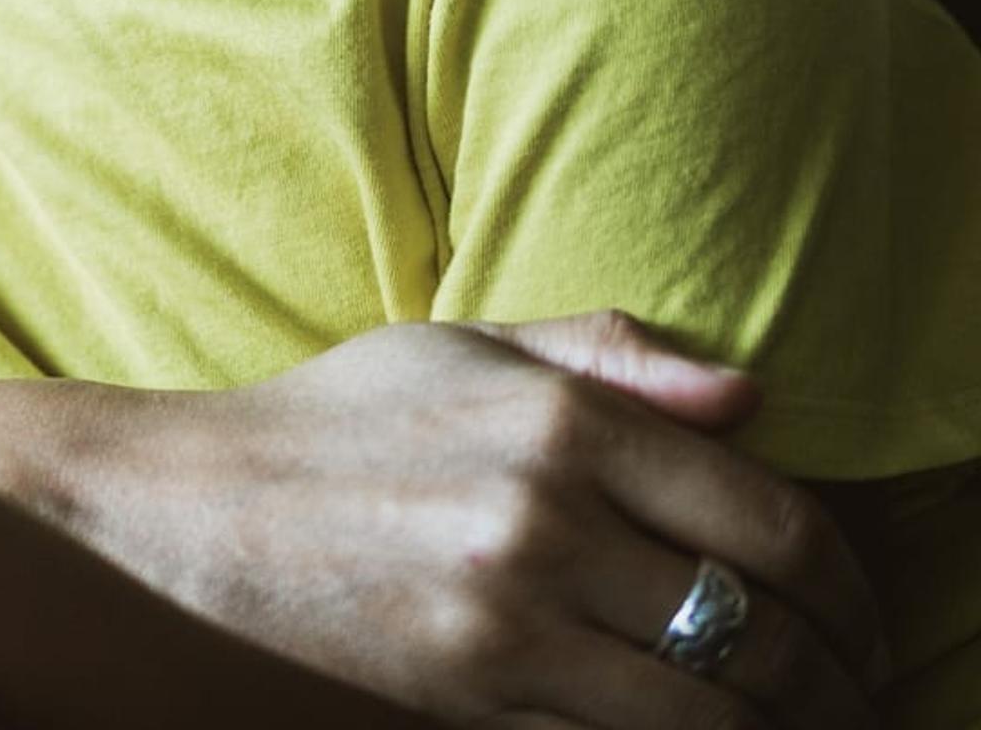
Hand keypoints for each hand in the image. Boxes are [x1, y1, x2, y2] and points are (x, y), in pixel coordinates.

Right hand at [32, 314, 887, 727]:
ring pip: (710, 710)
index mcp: (556, 420)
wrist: (182, 517)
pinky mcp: (470, 702)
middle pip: (761, 627)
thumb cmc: (327, 428)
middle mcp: (542, 518)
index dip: (850, 589)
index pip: (772, 520)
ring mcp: (506, 621)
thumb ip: (605, 356)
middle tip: (855, 698)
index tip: (862, 622)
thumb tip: (753, 398)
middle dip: (836, 679)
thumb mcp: (457, 351)